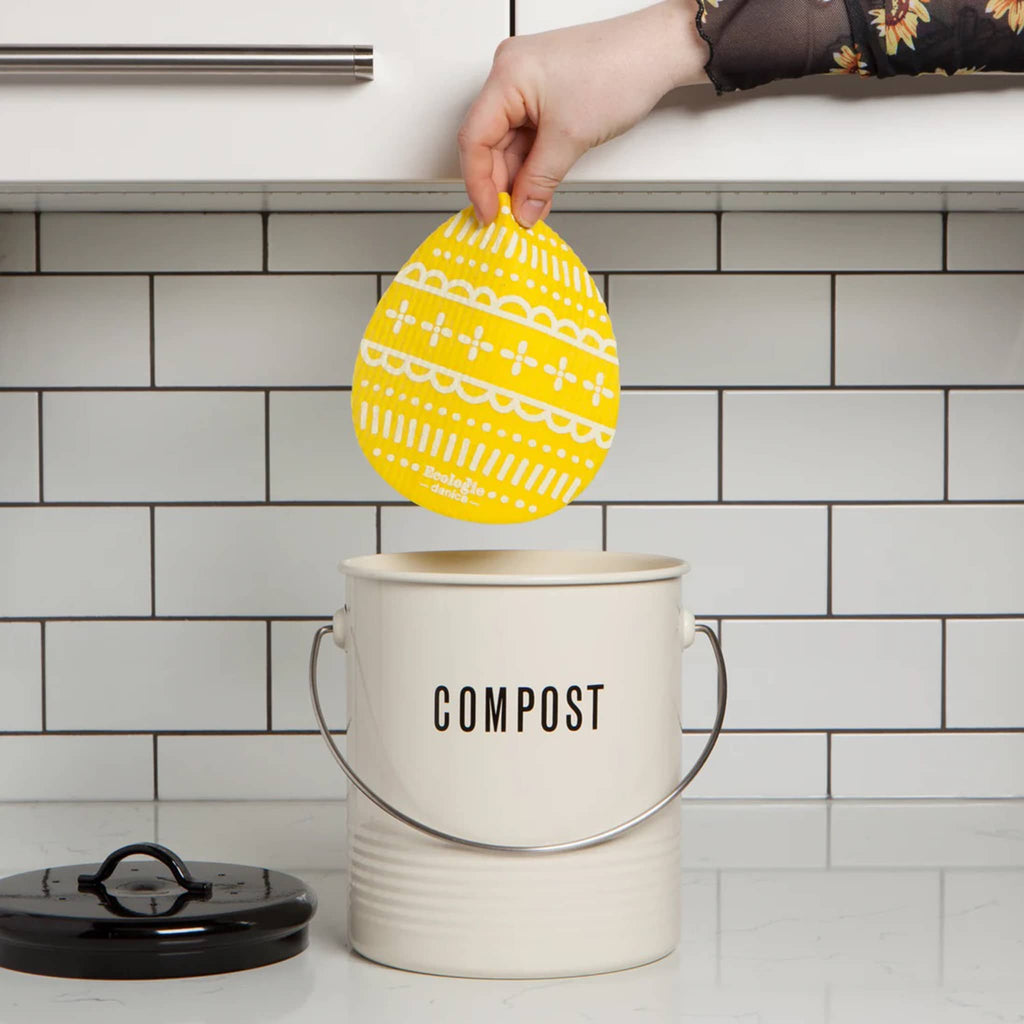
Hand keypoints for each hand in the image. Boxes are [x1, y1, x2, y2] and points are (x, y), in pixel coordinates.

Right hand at [458, 0, 709, 227]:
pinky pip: (527, 135)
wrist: (656, 52)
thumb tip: (523, 210)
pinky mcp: (542, 93)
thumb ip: (540, 180)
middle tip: (511, 217)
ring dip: (519, 178)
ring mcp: (526, 84)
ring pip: (509, 143)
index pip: (474, 138)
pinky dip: (533, 164)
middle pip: (489, 142)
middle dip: (501, 184)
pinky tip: (538, 188)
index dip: (479, 183)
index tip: (491, 214)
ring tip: (529, 208)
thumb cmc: (620, 70)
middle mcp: (510, 75)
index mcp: (507, 74)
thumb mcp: (571, 137)